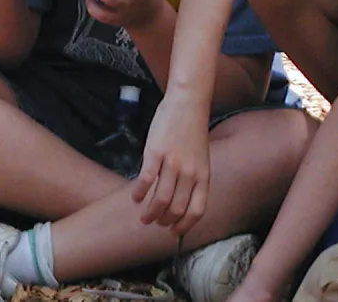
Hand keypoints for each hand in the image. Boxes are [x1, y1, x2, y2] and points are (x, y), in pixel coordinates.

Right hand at [133, 90, 210, 233]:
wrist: (187, 105)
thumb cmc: (192, 130)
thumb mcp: (200, 158)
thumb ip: (193, 177)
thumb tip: (180, 196)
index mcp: (203, 176)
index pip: (196, 210)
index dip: (185, 225)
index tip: (175, 232)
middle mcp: (190, 173)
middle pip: (177, 208)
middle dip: (164, 221)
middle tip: (155, 223)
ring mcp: (173, 163)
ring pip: (161, 198)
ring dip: (151, 211)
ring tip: (143, 217)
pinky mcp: (156, 153)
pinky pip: (146, 179)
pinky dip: (139, 192)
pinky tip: (134, 197)